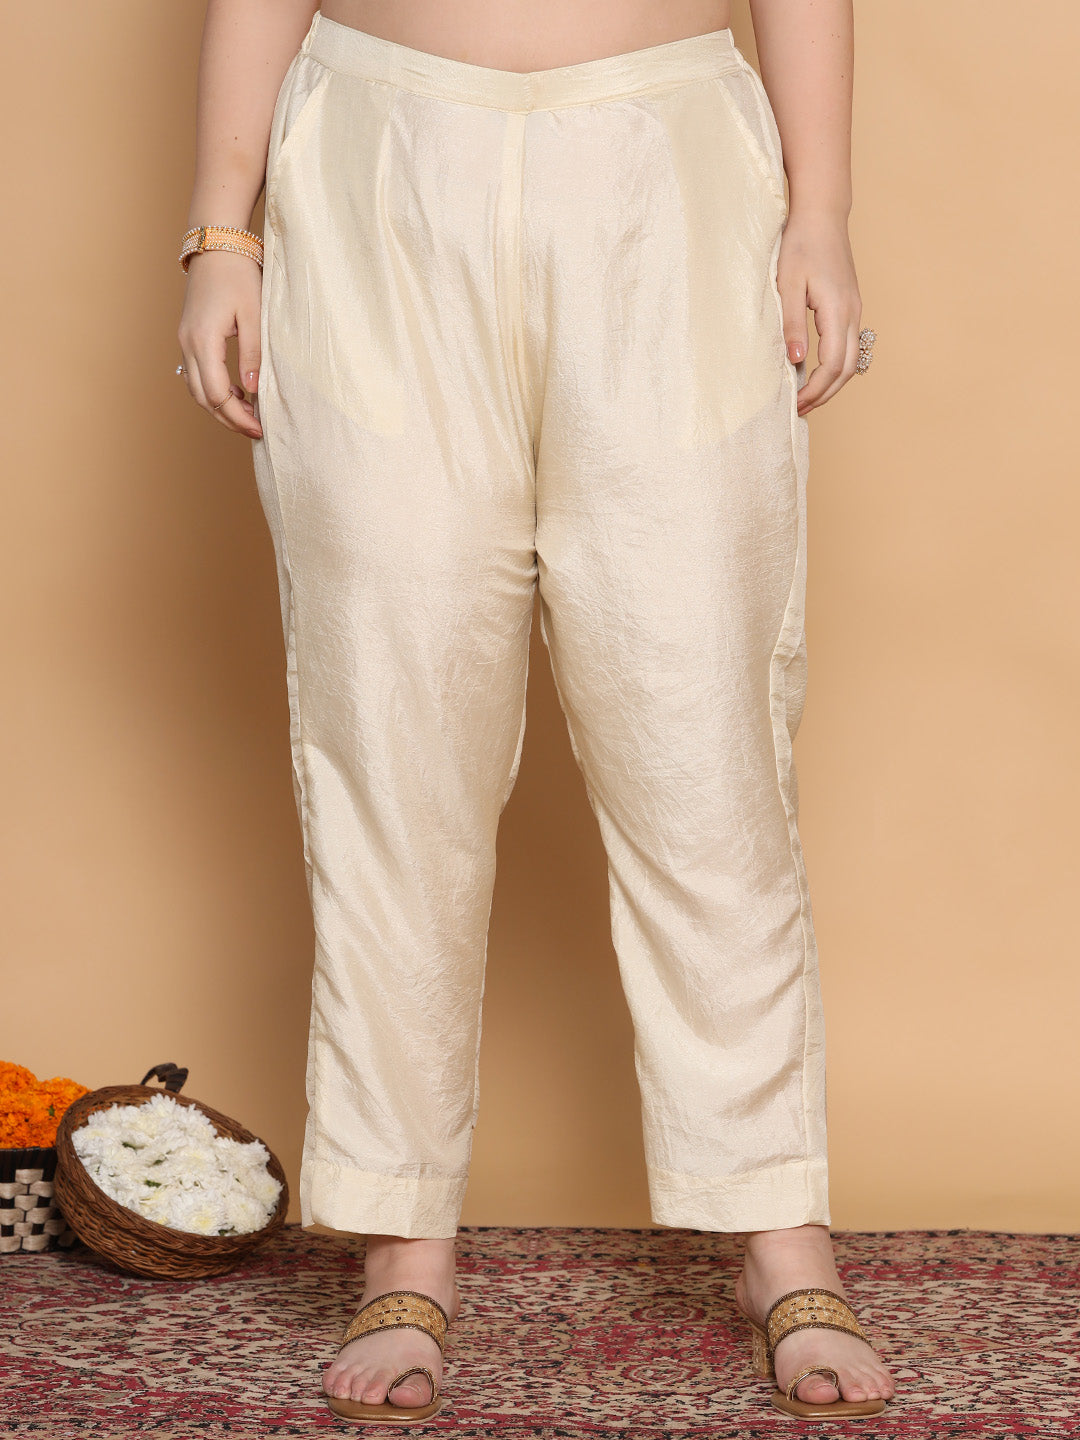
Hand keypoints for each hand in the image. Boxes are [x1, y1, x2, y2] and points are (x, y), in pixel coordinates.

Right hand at [177, 250, 263, 438]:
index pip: (218, 394)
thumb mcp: (254, 315)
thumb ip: (253, 354)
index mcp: (204, 340)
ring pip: (197, 389)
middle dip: (229, 418)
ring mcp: (185, 340)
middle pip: (204, 398)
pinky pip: (196, 374)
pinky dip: (213, 390)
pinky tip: (236, 391)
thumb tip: (253, 391)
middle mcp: (188, 343)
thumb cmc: (239, 275)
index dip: (238, 416)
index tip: (261, 427)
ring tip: (248, 414)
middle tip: (256, 430)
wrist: (217, 244)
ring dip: (220, 406)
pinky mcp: (188, 336)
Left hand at [776, 208, 862, 416]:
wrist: (822, 214)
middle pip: (847, 369)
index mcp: (837, 310)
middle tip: (800, 410)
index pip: (832, 365)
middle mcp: (852, 313)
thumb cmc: (800, 244)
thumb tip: (795, 362)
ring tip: (807, 397)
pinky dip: (835, 366)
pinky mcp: (849, 305)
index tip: (795, 404)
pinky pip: (848, 345)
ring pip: (851, 359)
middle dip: (825, 394)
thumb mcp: (787, 284)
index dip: (815, 389)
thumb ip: (791, 324)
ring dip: (832, 383)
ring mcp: (854, 309)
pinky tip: (815, 372)